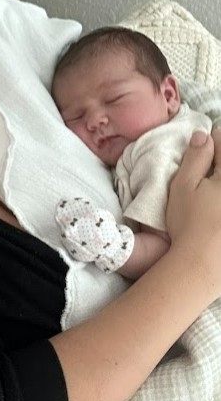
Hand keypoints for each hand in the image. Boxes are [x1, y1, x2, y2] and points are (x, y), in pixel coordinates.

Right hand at [167, 129, 220, 268]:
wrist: (203, 264)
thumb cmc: (190, 223)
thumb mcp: (183, 186)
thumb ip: (195, 158)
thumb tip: (203, 136)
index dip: (212, 144)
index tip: (204, 149)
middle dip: (219, 165)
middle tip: (209, 175)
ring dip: (217, 188)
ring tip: (211, 199)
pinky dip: (219, 209)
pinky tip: (216, 214)